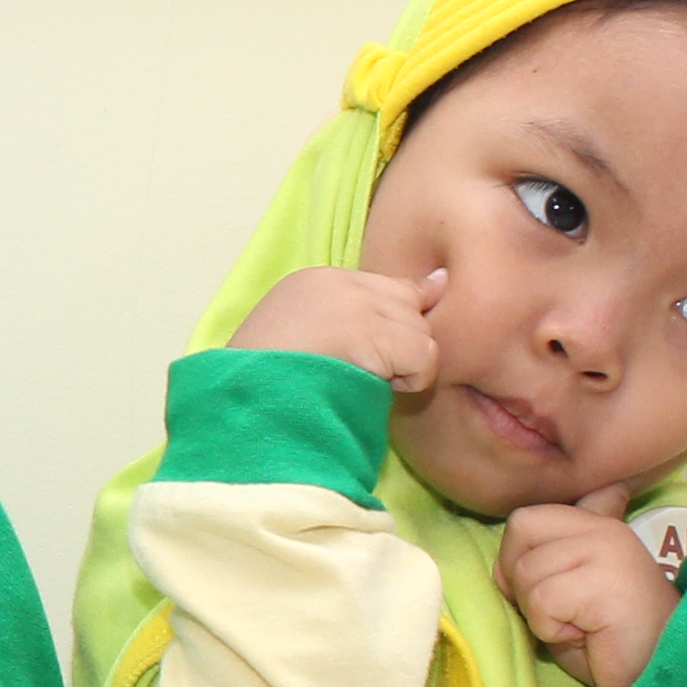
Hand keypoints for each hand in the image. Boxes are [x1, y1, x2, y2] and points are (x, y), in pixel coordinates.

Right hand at [227, 265, 442, 394]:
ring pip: (420, 331)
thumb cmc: (269, 386)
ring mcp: (355, 305)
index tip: (363, 359)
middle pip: (408, 306)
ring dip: (400, 366)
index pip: (386, 290)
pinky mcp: (370, 335)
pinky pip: (425, 356)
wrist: (244, 406)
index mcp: (314, 281)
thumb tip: (442, 279)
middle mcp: (338, 282)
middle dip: (397, 345)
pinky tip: (374, 390)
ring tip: (359, 384)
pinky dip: (410, 381)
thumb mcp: (311, 335)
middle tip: (357, 375)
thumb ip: (368, 307)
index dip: (386, 329)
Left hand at [497, 484, 671, 686]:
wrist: (661, 679)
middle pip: (520, 529)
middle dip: (521, 581)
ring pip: (528, 571)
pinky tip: (586, 636)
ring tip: (580, 628)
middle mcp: (603, 528)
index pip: (526, 519)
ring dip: (540, 614)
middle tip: (559, 614)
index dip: (515, 560)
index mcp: (595, 525)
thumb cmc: (609, 646)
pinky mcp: (607, 580)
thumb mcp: (566, 598)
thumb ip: (540, 567)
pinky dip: (552, 630)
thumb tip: (501, 564)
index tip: (546, 596)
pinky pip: (544, 600)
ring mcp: (608, 549)